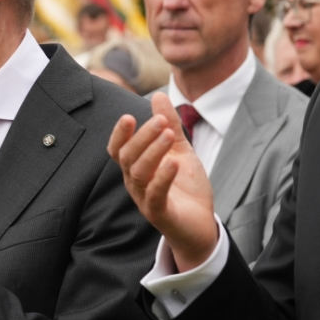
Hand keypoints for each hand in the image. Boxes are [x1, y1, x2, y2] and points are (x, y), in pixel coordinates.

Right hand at [107, 92, 217, 272]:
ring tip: (168, 134)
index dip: (120, 134)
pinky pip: (155, 195)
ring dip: (153, 151)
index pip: (118, 150)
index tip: (129, 116)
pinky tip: (173, 162)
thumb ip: (169, 125)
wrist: (201, 224)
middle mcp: (135, 183)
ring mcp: (145, 200)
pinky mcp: (159, 214)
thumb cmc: (186, 188)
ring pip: (139, 173)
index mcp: (136, 167)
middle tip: (161, 120)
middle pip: (128, 157)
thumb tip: (158, 95)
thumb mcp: (180, 150)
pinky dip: (163, 177)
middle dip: (143, 136)